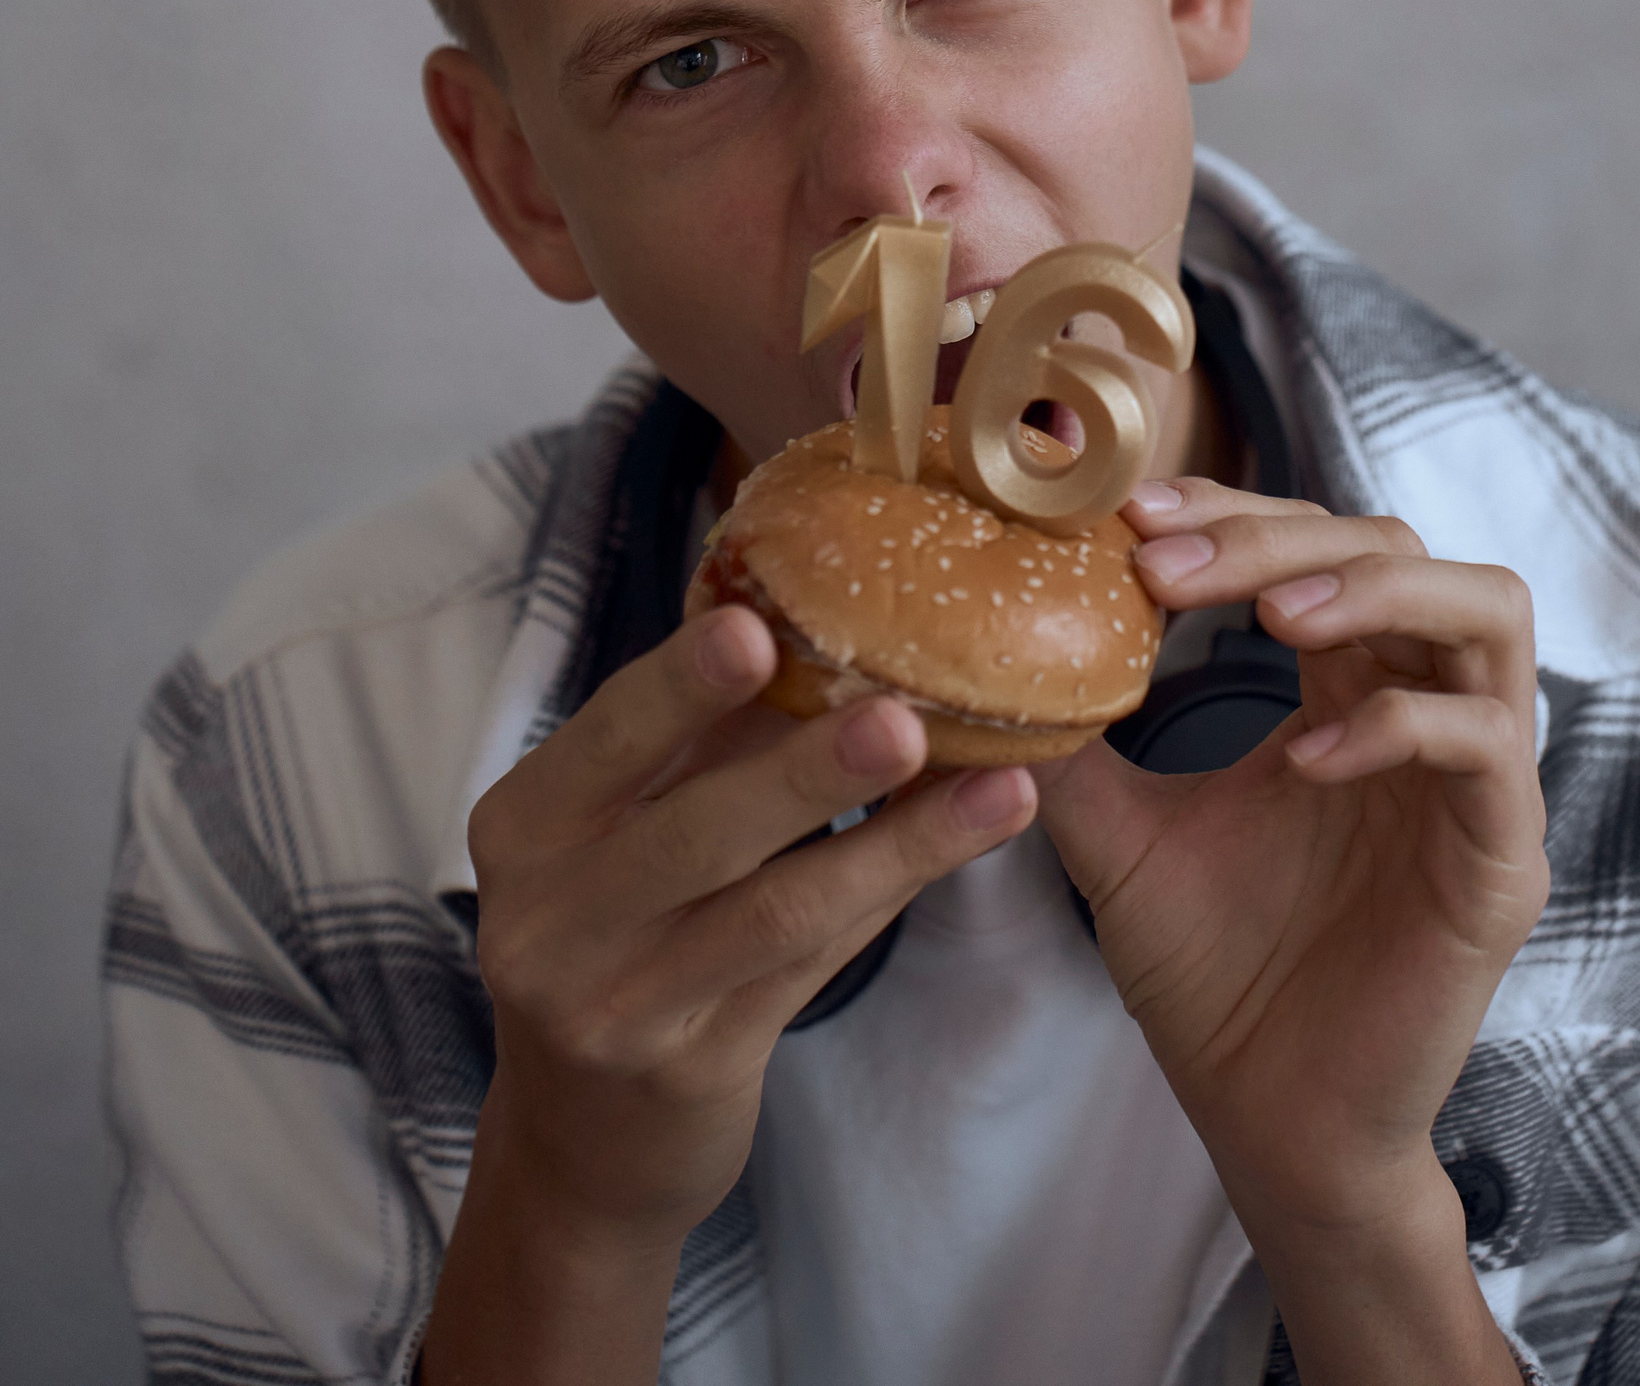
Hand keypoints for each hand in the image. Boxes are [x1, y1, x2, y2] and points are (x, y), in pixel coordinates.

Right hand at [422, 609, 1033, 1382]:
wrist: (579, 1145)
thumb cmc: (615, 933)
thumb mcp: (616, 834)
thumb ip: (695, 742)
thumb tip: (814, 617)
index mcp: (525, 825)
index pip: (608, 739)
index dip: (681, 686)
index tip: (758, 626)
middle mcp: (550, 918)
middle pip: (694, 830)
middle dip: (805, 770)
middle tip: (903, 717)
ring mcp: (618, 1004)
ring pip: (774, 909)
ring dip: (893, 843)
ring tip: (992, 785)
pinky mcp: (692, 1067)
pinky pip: (807, 968)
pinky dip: (887, 895)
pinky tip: (959, 846)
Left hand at [1035, 480, 1547, 1237]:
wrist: (1269, 1128)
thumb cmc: (1214, 980)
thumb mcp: (1118, 838)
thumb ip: (1075, 744)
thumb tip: (991, 651)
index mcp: (1346, 687)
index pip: (1318, 542)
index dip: (1234, 512)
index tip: (1130, 518)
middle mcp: (1422, 711)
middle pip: (1395, 546)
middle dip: (1278, 536)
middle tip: (1167, 566)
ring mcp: (1476, 782)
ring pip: (1486, 608)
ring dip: (1372, 590)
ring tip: (1268, 617)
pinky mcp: (1504, 860)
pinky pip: (1486, 745)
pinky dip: (1397, 728)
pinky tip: (1304, 760)